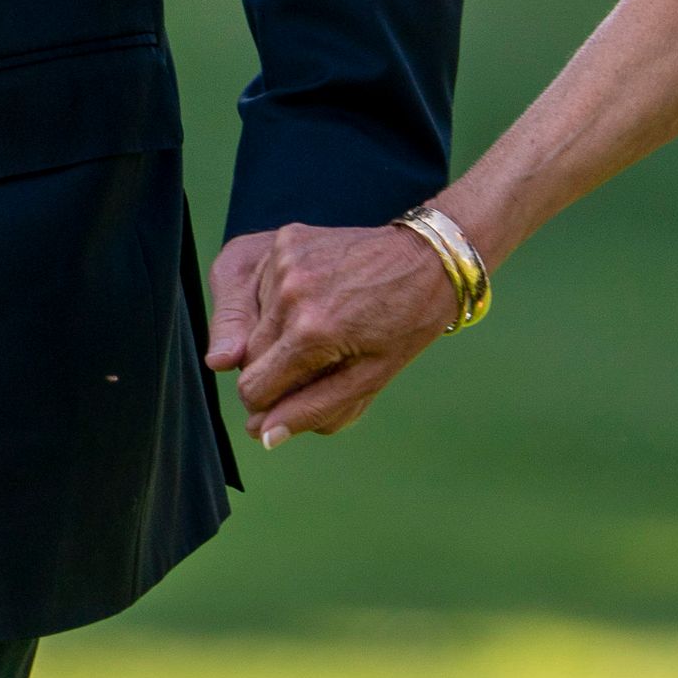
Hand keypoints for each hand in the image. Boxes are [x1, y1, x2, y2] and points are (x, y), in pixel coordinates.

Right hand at [203, 221, 461, 446]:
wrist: (427, 258)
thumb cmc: (406, 325)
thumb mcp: (368, 380)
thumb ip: (311, 409)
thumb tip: (264, 436)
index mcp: (312, 333)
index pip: (253, 387)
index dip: (268, 404)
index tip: (289, 401)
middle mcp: (291, 293)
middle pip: (249, 358)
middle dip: (275, 370)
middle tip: (318, 361)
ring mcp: (284, 261)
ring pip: (252, 324)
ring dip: (277, 335)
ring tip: (323, 324)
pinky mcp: (284, 241)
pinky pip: (261, 288)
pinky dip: (281, 301)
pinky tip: (317, 296)